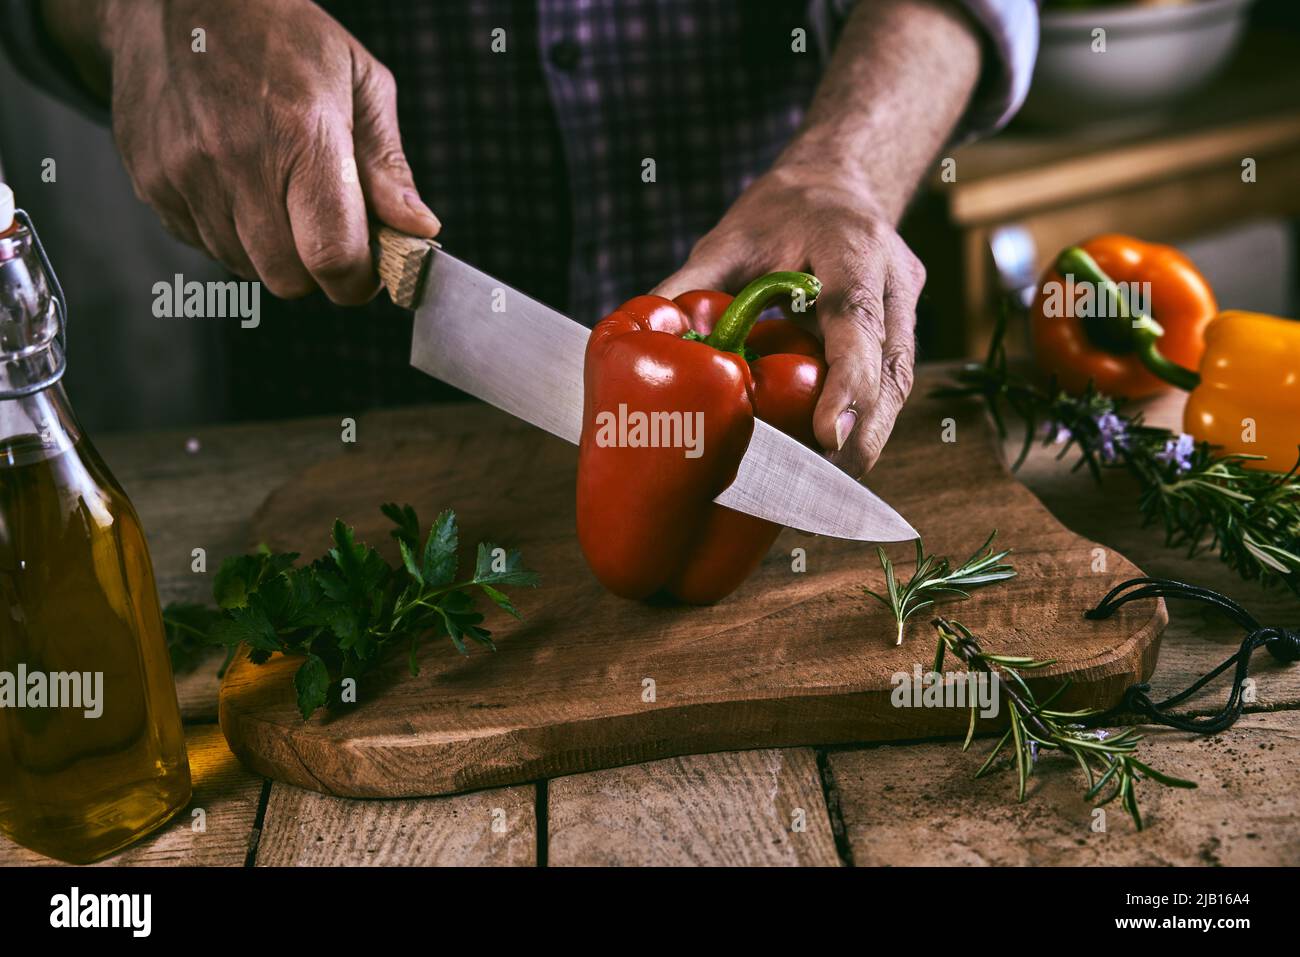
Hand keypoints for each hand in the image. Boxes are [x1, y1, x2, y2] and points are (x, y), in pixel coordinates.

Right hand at [46, 0, 438, 302]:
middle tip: (325, 225)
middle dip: (317, 268)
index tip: (368, 266)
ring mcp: (185, 176)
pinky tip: (238, 183)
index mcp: (302, 134)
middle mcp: (236, 161)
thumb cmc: (283, 37)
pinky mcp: (152, 185)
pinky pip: (204, 246)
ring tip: (277, 190)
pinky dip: (230, 233)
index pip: (333, 256)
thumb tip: (418, 229)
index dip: (359, 279)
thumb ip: (388, 166)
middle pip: (289, 279)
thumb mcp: (360, 81)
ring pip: (245, 268)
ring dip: (272, 249)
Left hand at [653, 161, 924, 477]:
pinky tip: (837, 451)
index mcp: (849, 245)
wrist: (836, 181)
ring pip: (899, 380)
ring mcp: (905, 301)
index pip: (857, 319)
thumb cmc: (779, 211)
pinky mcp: (904, 324)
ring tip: (831, 478)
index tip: (829, 436)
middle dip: (867, 429)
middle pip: (891, 365)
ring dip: (870, 432)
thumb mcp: (728, 240)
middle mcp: (890, 275)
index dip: (848, 382)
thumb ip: (688, 287)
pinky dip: (867, 418)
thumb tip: (630, 337)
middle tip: (829, 477)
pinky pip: (892, 379)